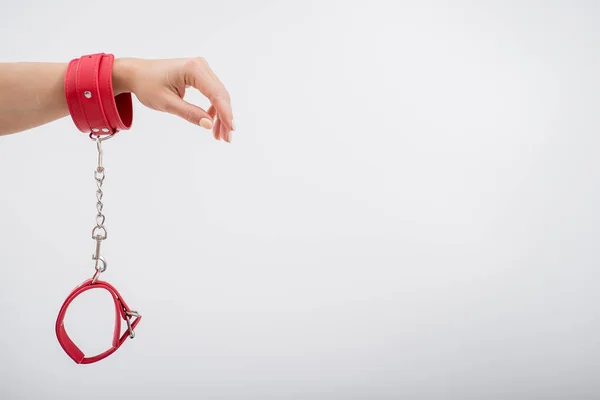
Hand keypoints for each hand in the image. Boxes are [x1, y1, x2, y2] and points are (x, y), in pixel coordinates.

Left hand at [113, 57, 234, 141]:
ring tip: (219, 135)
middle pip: (221, 95)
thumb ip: (189, 113)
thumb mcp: (166, 103)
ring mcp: (201, 69)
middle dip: (225, 117)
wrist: (136, 74)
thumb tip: (209, 125)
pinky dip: (214, 109)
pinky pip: (212, 93)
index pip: (216, 94)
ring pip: (219, 95)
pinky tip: (211, 123)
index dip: (225, 114)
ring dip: (221, 115)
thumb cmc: (147, 85)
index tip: (230, 131)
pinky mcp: (200, 75)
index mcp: (193, 69)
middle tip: (226, 139)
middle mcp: (201, 66)